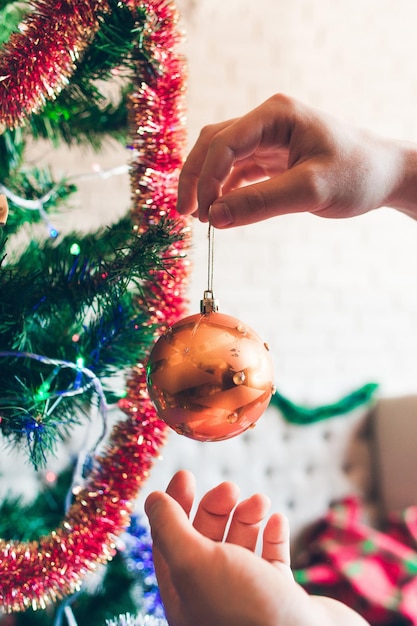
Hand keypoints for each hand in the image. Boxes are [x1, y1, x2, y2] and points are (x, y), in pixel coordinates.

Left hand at [145, 470, 368, 625]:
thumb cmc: (246, 610)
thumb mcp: (195, 563)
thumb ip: (171, 529)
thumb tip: (153, 498)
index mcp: (185, 595)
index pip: (169, 542)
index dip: (174, 506)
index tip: (185, 475)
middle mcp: (213, 597)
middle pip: (205, 539)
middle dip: (216, 508)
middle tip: (230, 488)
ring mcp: (249, 598)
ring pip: (240, 546)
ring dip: (247, 517)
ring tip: (260, 501)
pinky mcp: (282, 598)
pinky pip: (273, 559)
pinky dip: (273, 535)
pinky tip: (277, 519)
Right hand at [177, 93, 413, 226]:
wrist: (384, 175)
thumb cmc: (356, 175)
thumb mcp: (309, 191)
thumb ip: (260, 203)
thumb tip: (215, 219)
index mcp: (276, 114)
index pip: (225, 142)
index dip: (206, 178)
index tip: (202, 214)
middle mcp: (267, 121)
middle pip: (213, 143)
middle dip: (196, 178)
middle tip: (185, 214)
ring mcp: (268, 138)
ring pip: (220, 157)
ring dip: (207, 184)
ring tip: (200, 218)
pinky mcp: (271, 157)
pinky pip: (236, 171)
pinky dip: (224, 190)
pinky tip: (220, 211)